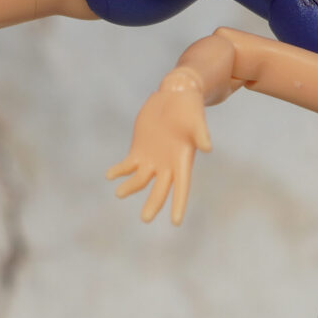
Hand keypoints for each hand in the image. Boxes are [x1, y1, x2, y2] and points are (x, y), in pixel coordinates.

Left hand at [106, 68, 211, 224]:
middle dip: (153, 203)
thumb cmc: (190, 109)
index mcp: (183, 160)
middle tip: (145, 218)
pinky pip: (127, 166)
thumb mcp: (197, 121)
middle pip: (160, 190)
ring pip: (140, 180)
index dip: (178, 204)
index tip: (175, 222)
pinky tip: (110, 175)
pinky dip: (119, 171)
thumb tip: (207, 148)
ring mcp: (152, 158)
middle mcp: (167, 164)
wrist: (175, 95)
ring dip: (130, 187)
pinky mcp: (138, 149)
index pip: (182, 187)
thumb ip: (201, 135)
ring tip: (119, 193)